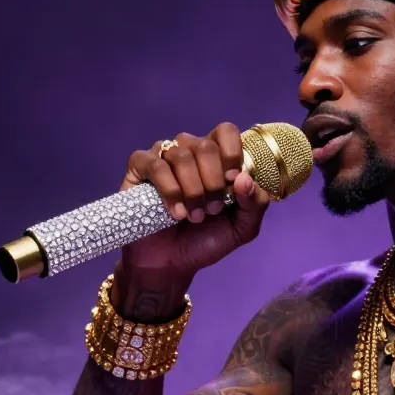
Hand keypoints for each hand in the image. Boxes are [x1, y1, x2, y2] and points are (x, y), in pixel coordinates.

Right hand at [118, 123, 270, 276]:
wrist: (171, 263)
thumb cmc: (205, 240)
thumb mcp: (242, 228)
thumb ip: (255, 204)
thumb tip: (244, 178)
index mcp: (216, 158)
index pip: (225, 131)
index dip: (231, 153)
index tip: (232, 182)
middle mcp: (189, 151)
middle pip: (205, 145)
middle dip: (213, 182)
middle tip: (211, 210)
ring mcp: (163, 157)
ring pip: (181, 155)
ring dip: (192, 189)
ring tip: (194, 216)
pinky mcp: (139, 168)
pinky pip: (155, 164)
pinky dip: (169, 190)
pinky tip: (175, 212)